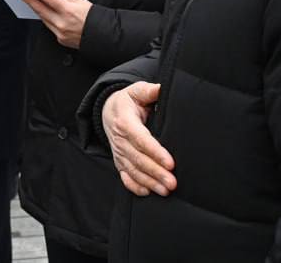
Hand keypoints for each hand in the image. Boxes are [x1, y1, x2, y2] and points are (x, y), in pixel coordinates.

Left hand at [22, 0, 88, 47]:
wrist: (102, 35)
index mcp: (68, 10)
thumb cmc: (94, 17)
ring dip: (38, 11)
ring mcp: (60, 33)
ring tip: (33, 3)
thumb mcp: (81, 2)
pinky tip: (45, 15)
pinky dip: (47, 20)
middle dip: (31, 1)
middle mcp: (62, 23)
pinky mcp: (61, 40)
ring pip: (44, 19)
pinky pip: (50, 28)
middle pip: (41, 10)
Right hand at [102, 82, 175, 196]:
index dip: (155, 152)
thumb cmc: (127, 102)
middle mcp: (120, 139)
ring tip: (165, 190)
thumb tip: (162, 88)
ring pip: (133, 170)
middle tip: (173, 183)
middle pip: (138, 159)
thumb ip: (149, 90)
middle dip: (156, 172)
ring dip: (149, 182)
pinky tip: (147, 192)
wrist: (108, 111)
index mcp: (125, 122)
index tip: (171, 163)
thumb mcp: (136, 91)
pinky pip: (125, 176)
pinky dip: (135, 186)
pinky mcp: (119, 161)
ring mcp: (118, 152)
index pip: (141, 139)